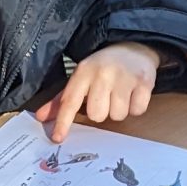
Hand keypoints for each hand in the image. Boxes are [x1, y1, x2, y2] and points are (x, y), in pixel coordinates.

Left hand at [32, 42, 160, 140]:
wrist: (133, 47)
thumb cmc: (103, 67)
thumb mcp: (81, 77)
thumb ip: (61, 99)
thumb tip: (42, 117)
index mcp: (84, 71)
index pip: (70, 101)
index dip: (63, 121)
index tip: (57, 138)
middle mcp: (103, 73)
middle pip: (97, 115)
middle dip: (101, 111)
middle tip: (105, 98)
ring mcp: (125, 77)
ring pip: (117, 116)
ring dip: (119, 110)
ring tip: (120, 93)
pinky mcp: (144, 82)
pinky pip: (136, 111)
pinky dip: (135, 107)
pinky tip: (133, 93)